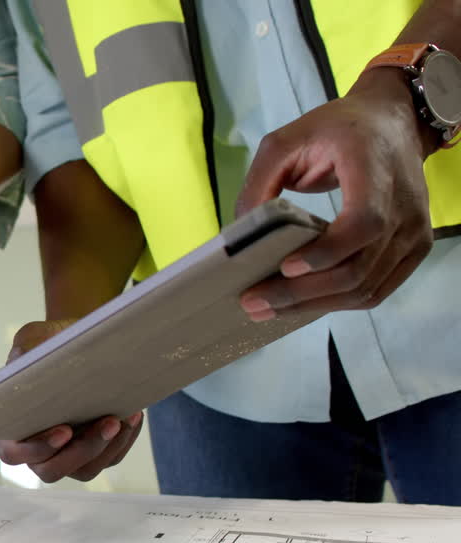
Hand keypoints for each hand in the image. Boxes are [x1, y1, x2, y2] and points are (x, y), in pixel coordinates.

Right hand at [0, 320, 143, 482]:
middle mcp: (37, 449)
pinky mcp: (94, 452)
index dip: (36, 449)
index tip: (64, 430)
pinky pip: (109, 458)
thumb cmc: (48, 344)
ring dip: (106, 448)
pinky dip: (123, 440)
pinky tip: (132, 414)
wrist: (77, 344)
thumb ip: (24, 350)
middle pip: (52, 470)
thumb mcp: (32, 339)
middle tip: (106, 423)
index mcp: (12, 427)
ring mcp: (66, 454)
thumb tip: (23, 361)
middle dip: (81, 451)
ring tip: (122, 418)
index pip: (14, 454)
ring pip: (85, 470)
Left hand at [235, 69, 434, 321]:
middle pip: (359, 268)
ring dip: (314, 305)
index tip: (286, 267)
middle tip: (253, 302)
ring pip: (366, 288)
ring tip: (268, 309)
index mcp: (376, 169)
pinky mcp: (413, 248)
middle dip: (302, 293)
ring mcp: (414, 230)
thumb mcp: (286, 140)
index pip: (365, 223)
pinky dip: (338, 302)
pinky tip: (302, 304)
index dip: (327, 252)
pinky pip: (376, 289)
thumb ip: (259, 181)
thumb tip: (239, 232)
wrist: (392, 122)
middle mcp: (405, 205)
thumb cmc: (337, 128)